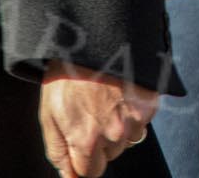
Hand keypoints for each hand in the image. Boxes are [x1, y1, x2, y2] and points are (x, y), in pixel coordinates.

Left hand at [39, 61, 157, 177]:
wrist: (92, 34)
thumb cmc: (66, 72)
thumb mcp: (49, 112)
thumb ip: (57, 150)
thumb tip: (68, 176)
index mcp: (86, 140)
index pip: (90, 172)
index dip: (82, 157)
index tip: (79, 138)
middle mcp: (114, 134)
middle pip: (110, 155)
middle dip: (100, 140)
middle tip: (90, 109)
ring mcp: (135, 119)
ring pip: (128, 139)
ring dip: (118, 126)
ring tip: (105, 98)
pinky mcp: (150, 104)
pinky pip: (141, 120)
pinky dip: (132, 111)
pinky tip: (120, 91)